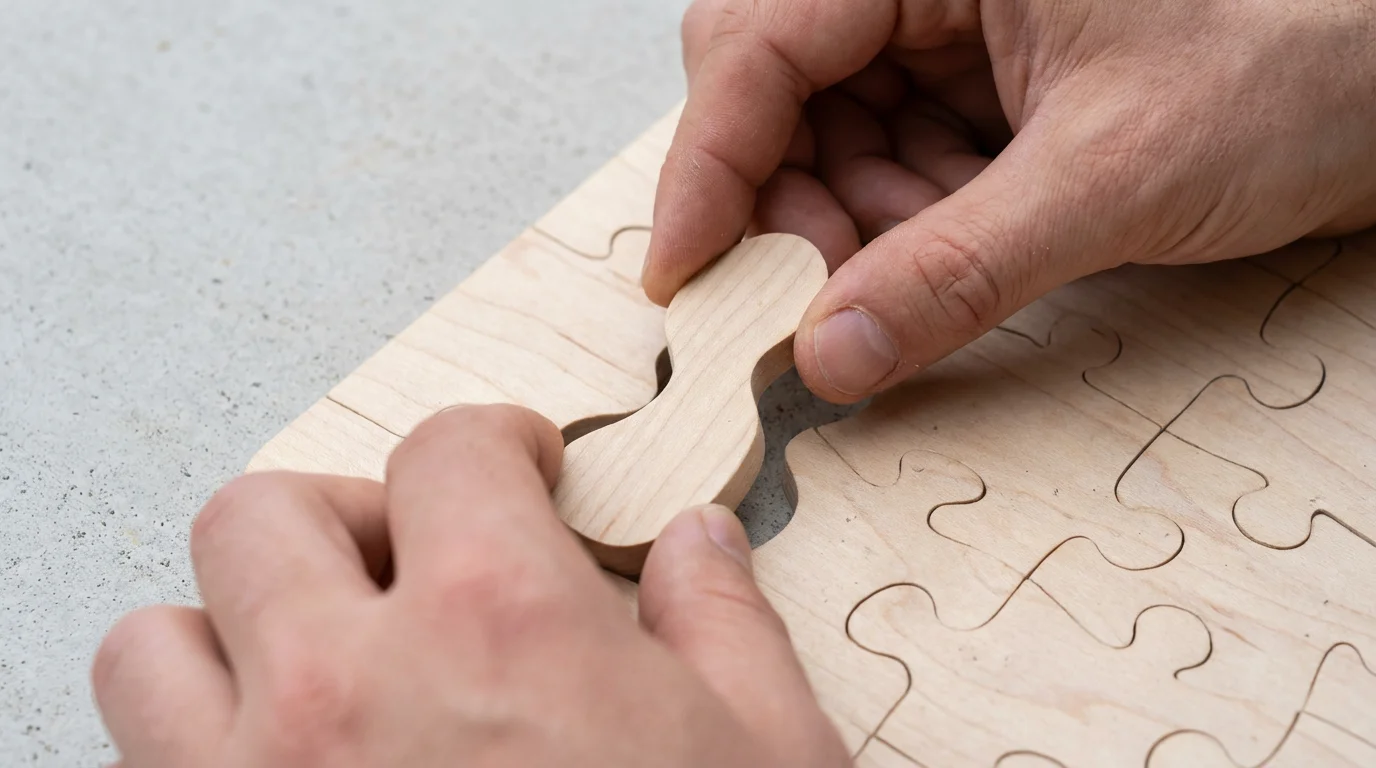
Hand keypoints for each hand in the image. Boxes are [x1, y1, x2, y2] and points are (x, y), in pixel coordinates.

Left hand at [91, 405, 846, 767]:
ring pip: (153, 645)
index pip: (446, 451)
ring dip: (226, 636)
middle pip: (263, 515)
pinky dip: (195, 751)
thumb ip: (726, 628)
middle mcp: (349, 690)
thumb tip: (696, 545)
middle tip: (408, 559)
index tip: (513, 464)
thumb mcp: (771, 762)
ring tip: (313, 669)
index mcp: (504, 626)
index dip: (490, 442)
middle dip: (339, 516)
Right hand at [644, 0, 1375, 402]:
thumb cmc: (1300, 64)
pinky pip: (888, 161)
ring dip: (849, 229)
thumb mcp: (1114, 174)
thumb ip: (957, 270)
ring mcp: (951, 27)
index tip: (686, 269)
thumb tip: (829, 352)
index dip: (710, 160)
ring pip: (826, 135)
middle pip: (776, 88)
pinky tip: (949, 252)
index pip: (762, 37)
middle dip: (786, 204)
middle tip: (806, 302)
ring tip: (913, 278)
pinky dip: (899, 227)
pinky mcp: (977, 84)